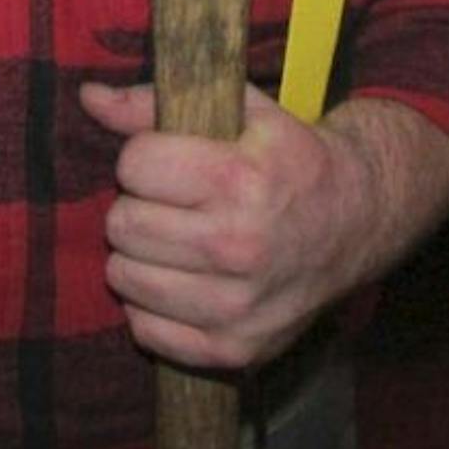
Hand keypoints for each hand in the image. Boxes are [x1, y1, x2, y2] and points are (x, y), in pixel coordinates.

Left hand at [78, 82, 448, 371]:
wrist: (358, 221)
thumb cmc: (290, 158)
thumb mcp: (241, 111)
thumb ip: (156, 103)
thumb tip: (89, 98)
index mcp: (240, 180)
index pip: (134, 165)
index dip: (145, 157)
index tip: (171, 162)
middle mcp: (238, 247)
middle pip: (122, 225)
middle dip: (138, 207)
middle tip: (172, 204)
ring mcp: (237, 307)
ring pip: (125, 279)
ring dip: (141, 257)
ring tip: (178, 240)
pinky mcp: (235, 350)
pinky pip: (146, 331)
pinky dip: (153, 307)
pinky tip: (185, 281)